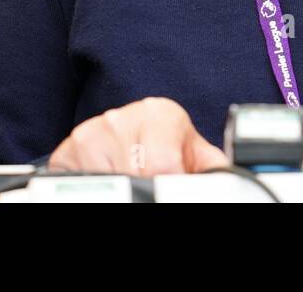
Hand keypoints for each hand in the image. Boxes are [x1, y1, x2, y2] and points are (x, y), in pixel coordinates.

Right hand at [49, 97, 226, 176]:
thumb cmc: (167, 148)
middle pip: (135, 175)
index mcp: (159, 112)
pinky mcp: (68, 149)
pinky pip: (80, 183)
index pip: (163, 164)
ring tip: (135, 183)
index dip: (171, 185)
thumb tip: (235, 183)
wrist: (131, 138)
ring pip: (108, 181)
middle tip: (155, 189)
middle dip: (147, 188)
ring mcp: (92, 132)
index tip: (172, 189)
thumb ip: (215, 167)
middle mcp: (122, 116)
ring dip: (123, 188)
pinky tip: (111, 183)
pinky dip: (98, 189)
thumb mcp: (195, 154)